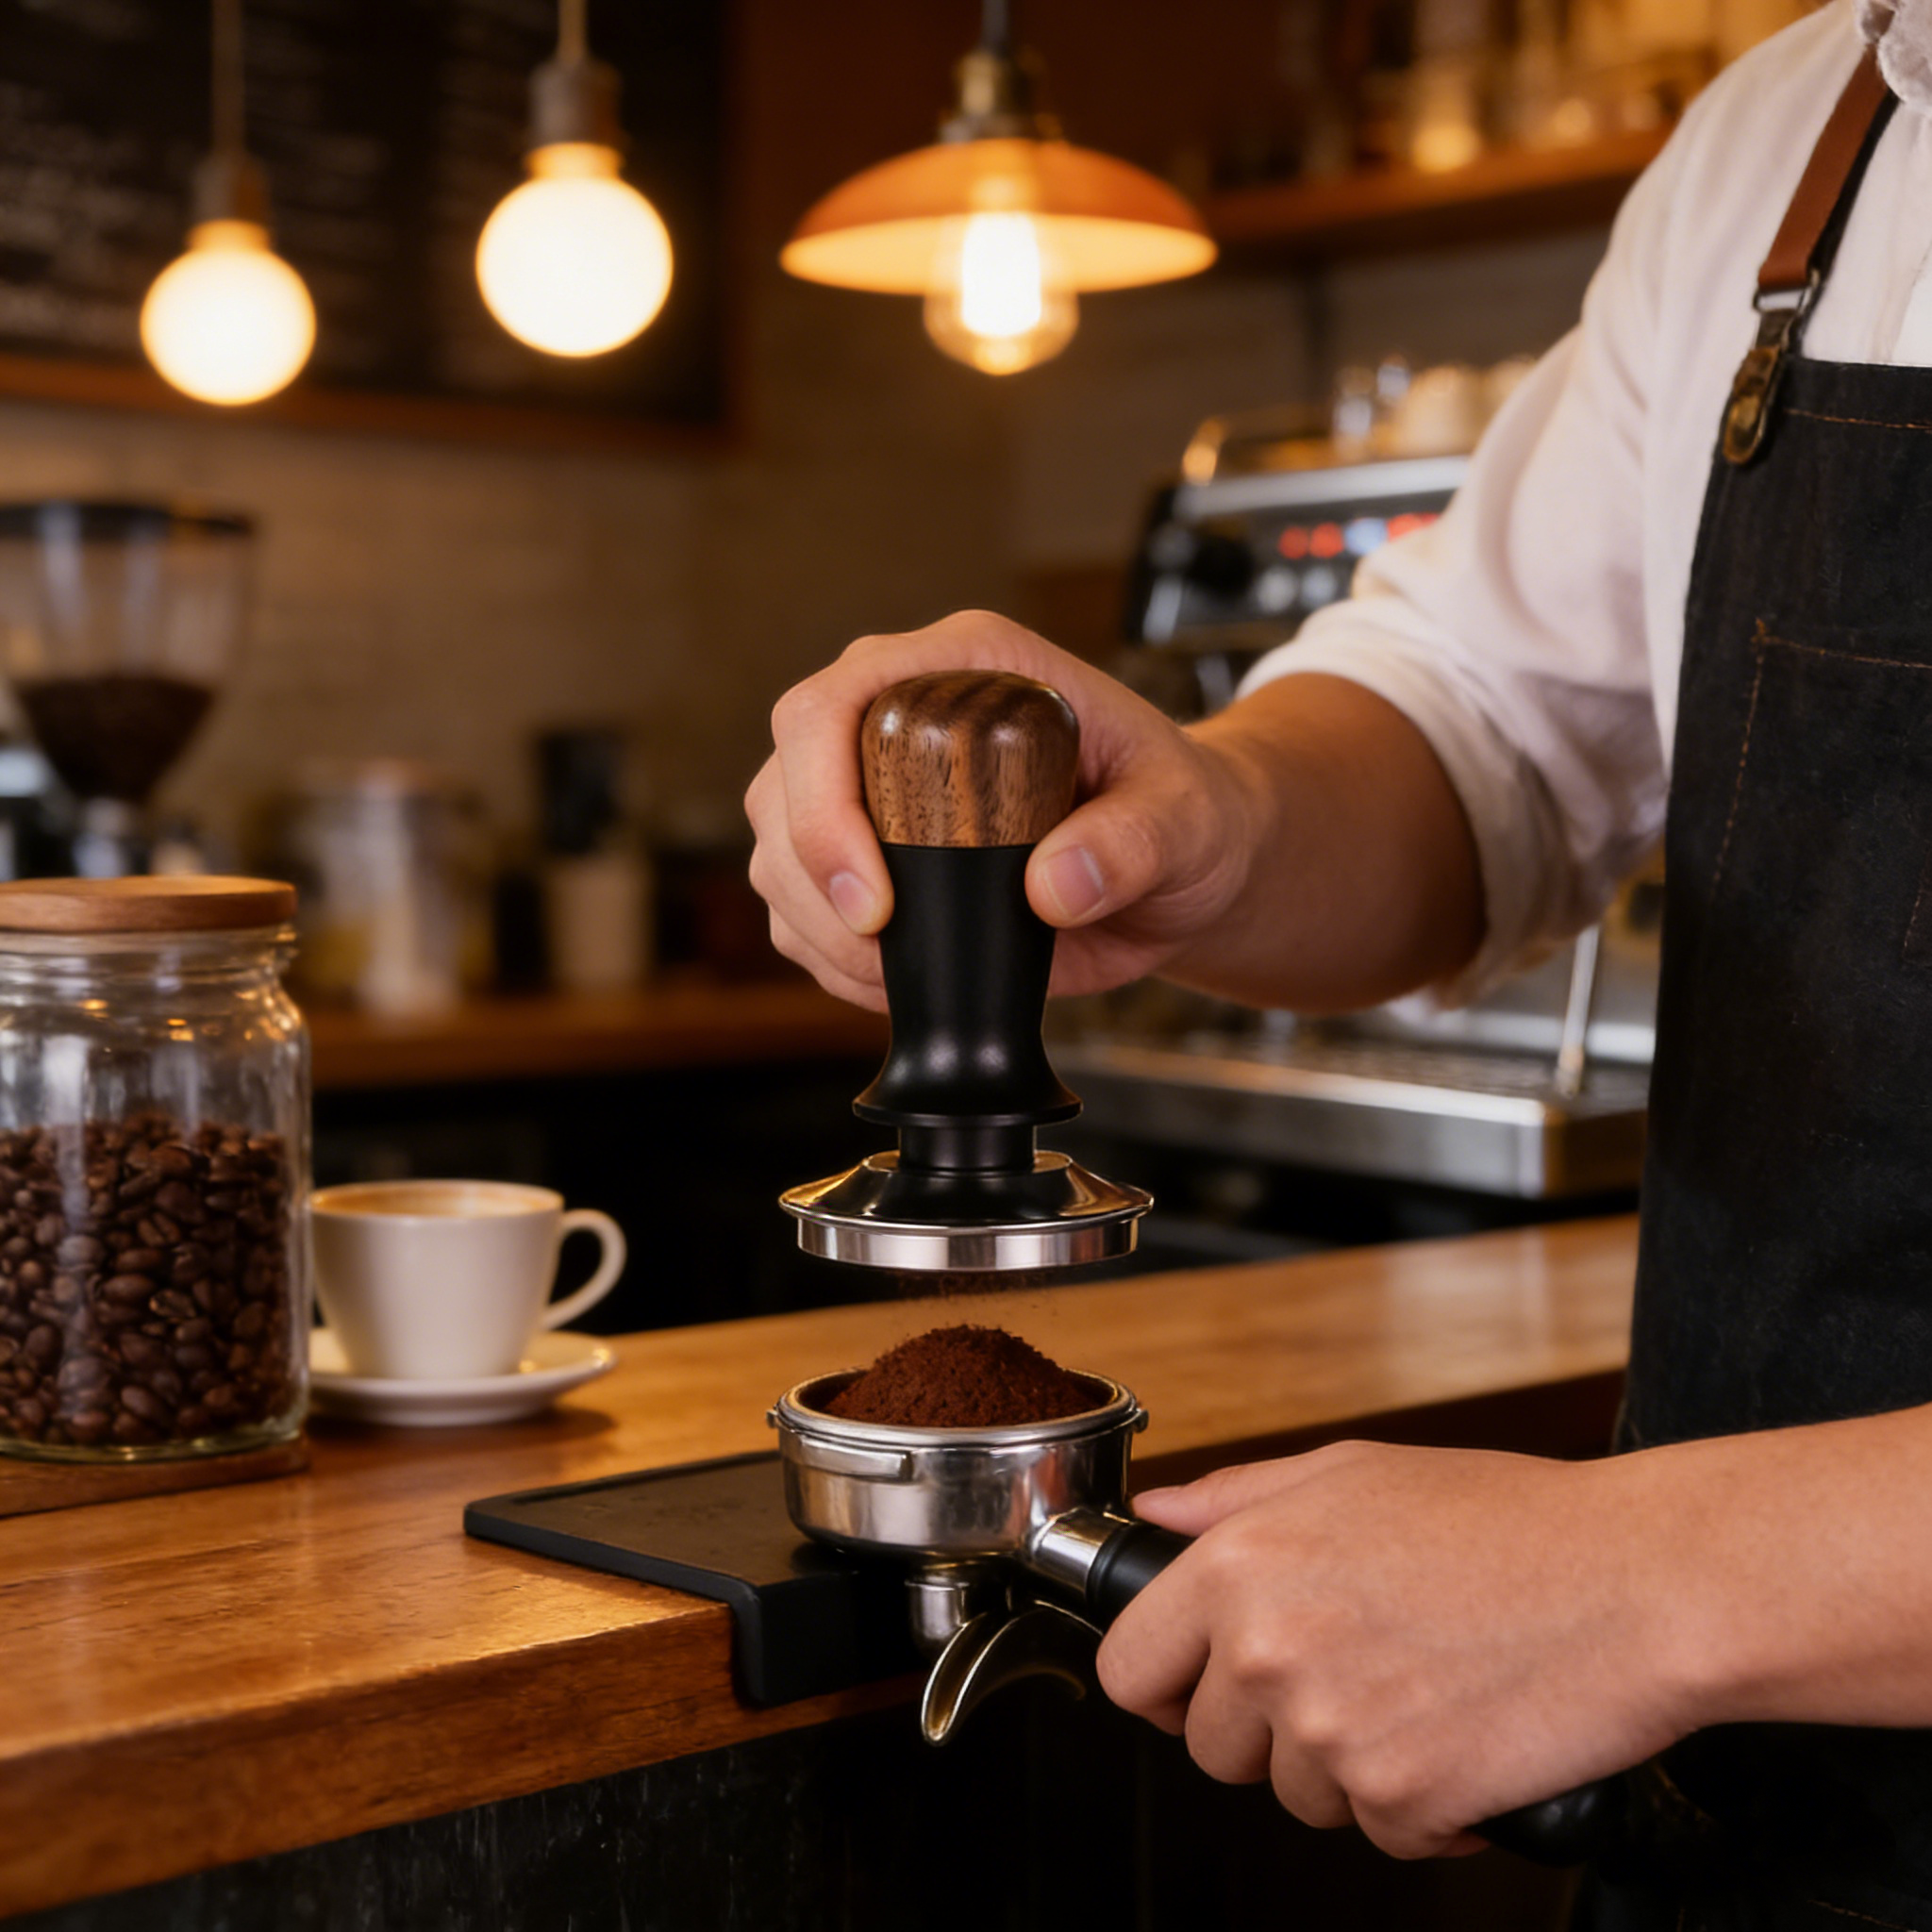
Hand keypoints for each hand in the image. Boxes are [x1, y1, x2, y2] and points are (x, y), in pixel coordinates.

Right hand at [744, 612, 1265, 1008]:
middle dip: (813, 883)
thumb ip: (1137, 843)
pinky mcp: (871, 861)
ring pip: (779, 856)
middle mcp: (901, 717)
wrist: (1184, 867)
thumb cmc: (1186, 816)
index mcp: (967, 668)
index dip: (822, 800)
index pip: (834, 704)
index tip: (873, 898)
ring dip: (818, 930)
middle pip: (784, 784)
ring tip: (903, 973)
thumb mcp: (1188, 820)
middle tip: (883, 948)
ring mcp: (874, 790)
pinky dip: (832, 961)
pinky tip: (897, 982)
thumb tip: (1055, 887)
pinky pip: (805, 913)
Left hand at [1096, 1442, 1697, 1857]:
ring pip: (1292, 1795)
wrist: (1637, 1584)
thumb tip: (1160, 1517)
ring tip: (1415, 1691)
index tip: (1191, 1686)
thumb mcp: (1352, 1472)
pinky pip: (1376, 1831)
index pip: (1130, 1667)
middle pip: (1209, 1746)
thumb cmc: (1507, 1520)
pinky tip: (1458, 1737)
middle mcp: (1271, 1652)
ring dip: (1343, 1765)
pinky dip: (1416, 1806)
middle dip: (1264, 1727)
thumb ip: (1237, 1498)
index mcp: (1241, 1565)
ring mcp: (1333, 1733)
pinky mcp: (1402, 1800)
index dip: (1160, 1682)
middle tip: (1344, 1676)